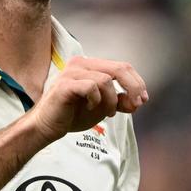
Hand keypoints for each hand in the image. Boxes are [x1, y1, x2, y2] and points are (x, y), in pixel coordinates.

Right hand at [30, 57, 147, 142]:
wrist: (48, 127)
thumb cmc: (72, 115)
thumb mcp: (102, 107)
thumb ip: (119, 101)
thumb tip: (138, 100)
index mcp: (90, 65)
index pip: (122, 66)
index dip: (136, 83)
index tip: (143, 100)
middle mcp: (81, 64)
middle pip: (119, 69)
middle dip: (133, 88)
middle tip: (137, 105)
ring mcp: (71, 72)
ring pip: (106, 80)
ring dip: (111, 101)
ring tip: (106, 113)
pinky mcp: (65, 85)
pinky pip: (91, 87)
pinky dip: (96, 100)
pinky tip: (89, 108)